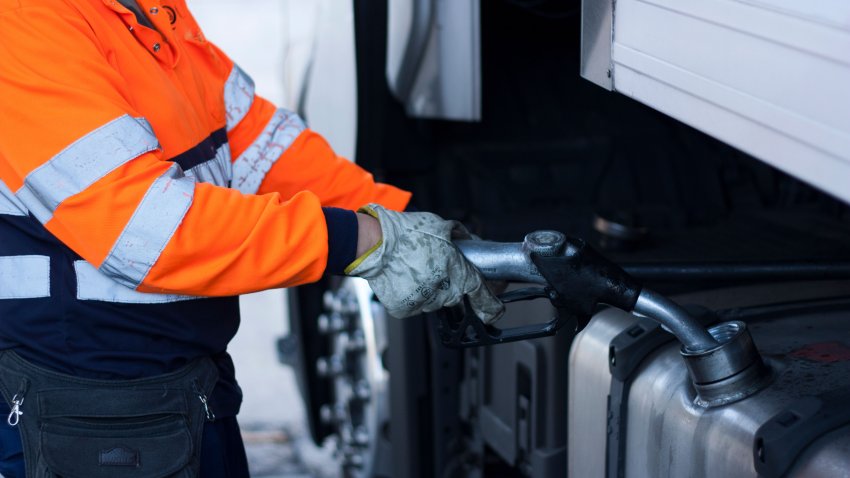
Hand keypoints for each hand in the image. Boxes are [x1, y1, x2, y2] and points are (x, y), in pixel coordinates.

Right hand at [345, 204, 504, 323]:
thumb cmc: (405, 232)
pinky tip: (405, 278)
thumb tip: (471, 241)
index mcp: (456, 270)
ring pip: (434, 300)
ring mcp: (423, 301)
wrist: (374, 244)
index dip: (490, 304)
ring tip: (415, 268)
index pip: (481, 294)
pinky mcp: (405, 309)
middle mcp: (442, 290)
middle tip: (434, 266)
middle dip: (450, 284)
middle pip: (455, 295)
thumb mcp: (441, 225)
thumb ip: (461, 236)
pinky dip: (412, 295)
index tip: (495, 311)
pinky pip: (415, 305)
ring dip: (430, 289)